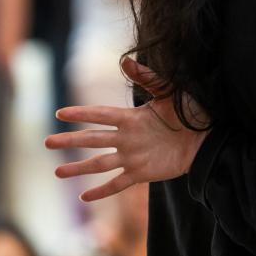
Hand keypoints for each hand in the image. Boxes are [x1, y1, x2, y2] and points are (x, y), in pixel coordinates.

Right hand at [44, 58, 208, 201]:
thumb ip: (147, 78)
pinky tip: (84, 197)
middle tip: (47, 143)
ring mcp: (133, 157)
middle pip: (93, 139)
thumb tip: (125, 59)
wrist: (209, 138)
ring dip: (79, 168)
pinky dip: (102, 190)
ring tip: (57, 172)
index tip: (60, 114)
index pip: (100, 115)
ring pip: (99, 163)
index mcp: (131, 118)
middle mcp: (127, 138)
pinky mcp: (142, 173)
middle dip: (70, 140)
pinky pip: (118, 183)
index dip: (81, 114)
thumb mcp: (169, 92)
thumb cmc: (190, 112)